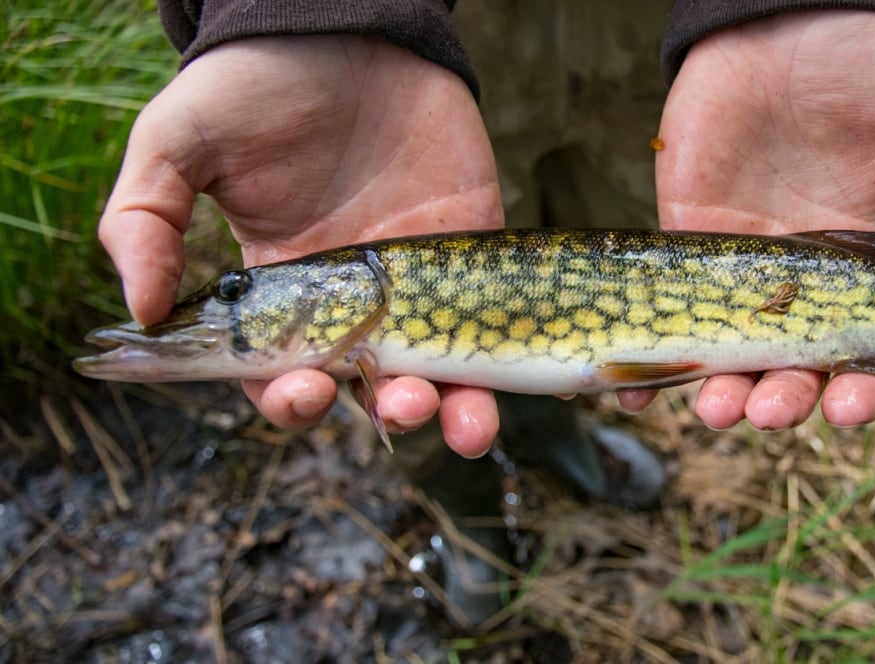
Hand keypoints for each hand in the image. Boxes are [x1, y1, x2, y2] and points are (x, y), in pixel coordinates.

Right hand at [99, 35, 503, 456]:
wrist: (342, 23)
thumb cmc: (252, 83)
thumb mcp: (176, 143)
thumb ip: (144, 221)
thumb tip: (140, 311)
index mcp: (281, 290)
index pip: (285, 373)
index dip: (291, 398)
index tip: (305, 391)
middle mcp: (353, 300)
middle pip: (373, 388)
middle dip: (388, 413)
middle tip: (400, 406)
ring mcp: (417, 279)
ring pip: (441, 371)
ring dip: (454, 411)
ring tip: (460, 421)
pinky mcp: (471, 246)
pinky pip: (492, 318)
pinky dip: (503, 361)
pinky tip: (503, 386)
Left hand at [652, 10, 874, 430]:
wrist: (786, 16)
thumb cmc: (872, 60)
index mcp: (872, 269)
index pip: (872, 354)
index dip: (865, 389)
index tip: (853, 407)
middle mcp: (808, 285)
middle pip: (797, 372)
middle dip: (786, 401)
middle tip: (773, 410)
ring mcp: (746, 270)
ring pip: (733, 358)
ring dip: (723, 392)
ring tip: (716, 407)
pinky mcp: (690, 244)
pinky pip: (669, 316)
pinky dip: (650, 360)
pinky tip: (631, 388)